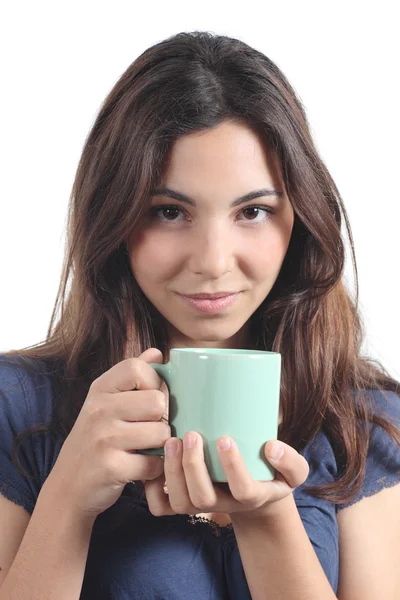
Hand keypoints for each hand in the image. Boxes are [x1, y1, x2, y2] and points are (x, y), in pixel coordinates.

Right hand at [45, 348, 169, 520]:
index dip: (154, 383)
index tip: (150, 399)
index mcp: (100, 389)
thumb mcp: (105, 402)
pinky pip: (154, 463)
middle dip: (161, 419)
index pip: (138, 368)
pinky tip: (140, 468)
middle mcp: (99, 409)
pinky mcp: (111, 467)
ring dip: (160, 446)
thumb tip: (158, 353)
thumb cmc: (94, 440)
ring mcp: (103, 438)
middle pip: (157, 401)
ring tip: (145, 449)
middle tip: (149, 429)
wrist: (67, 488)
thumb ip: (132, 376)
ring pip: (160, 433)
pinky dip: (153, 470)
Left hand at [144, 432, 309, 518]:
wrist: (254, 493)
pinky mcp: (183, 504)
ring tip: (171, 441)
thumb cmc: (272, 474)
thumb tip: (271, 447)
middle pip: (204, 499)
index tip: (226, 439)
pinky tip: (155, 459)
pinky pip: (162, 507)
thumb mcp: (293, 471)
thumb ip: (291, 461)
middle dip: (194, 467)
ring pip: (181, 502)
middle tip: (191, 435)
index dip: (234, 468)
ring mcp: (201, 506)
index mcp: (252, 495)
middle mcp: (224, 505)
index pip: (244, 490)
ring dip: (173, 473)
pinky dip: (152, 487)